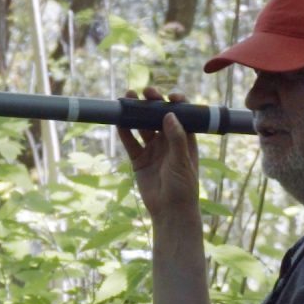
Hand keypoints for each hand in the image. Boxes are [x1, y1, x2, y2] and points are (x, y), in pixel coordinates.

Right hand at [117, 89, 201, 232]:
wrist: (170, 211)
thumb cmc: (183, 186)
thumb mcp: (182, 161)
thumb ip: (176, 137)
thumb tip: (170, 114)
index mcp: (185, 139)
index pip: (181, 115)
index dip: (176, 103)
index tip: (170, 96)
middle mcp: (168, 141)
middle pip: (159, 116)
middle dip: (152, 103)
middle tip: (146, 92)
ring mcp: (152, 149)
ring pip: (142, 126)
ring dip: (135, 113)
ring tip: (127, 98)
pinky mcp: (139, 159)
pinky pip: (130, 141)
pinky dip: (124, 131)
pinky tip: (118, 120)